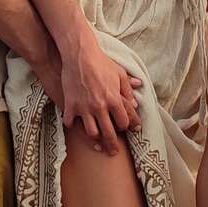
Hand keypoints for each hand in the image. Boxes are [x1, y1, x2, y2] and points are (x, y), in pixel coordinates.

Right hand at [60, 32, 142, 155]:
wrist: (79, 54)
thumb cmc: (101, 62)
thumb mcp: (119, 73)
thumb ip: (128, 88)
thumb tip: (136, 101)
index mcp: (114, 99)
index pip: (123, 122)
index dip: (125, 127)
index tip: (124, 129)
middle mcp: (100, 106)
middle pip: (109, 133)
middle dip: (113, 145)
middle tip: (113, 152)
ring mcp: (85, 107)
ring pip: (91, 132)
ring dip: (95, 138)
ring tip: (97, 142)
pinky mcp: (71, 105)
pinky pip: (71, 123)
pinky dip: (74, 126)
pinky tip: (76, 125)